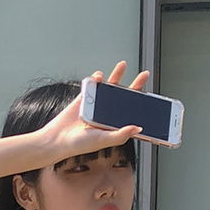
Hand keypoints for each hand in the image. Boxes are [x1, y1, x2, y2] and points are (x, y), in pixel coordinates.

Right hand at [37, 59, 151, 160]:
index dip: (142, 103)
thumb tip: (138, 128)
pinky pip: (92, 86)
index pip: (132, 111)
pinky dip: (96, 79)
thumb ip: (120, 135)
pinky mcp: (83, 99)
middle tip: (144, 75)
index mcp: (114, 124)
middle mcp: (107, 114)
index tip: (152, 96)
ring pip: (109, 88)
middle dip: (134, 85)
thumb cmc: (80, 145)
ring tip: (123, 65)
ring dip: (116, 76)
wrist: (57, 139)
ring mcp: (96, 105)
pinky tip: (99, 76)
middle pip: (124, 96)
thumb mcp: (103, 140)